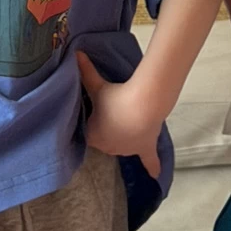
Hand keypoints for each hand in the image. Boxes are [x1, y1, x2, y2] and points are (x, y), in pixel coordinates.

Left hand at [77, 54, 162, 178]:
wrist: (141, 106)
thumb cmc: (115, 98)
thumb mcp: (97, 85)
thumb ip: (86, 71)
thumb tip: (75, 54)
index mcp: (94, 136)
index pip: (89, 131)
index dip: (93, 120)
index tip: (98, 109)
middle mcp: (108, 147)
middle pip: (106, 139)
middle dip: (108, 127)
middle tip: (113, 111)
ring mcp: (127, 149)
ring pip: (123, 145)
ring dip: (125, 136)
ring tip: (128, 121)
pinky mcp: (144, 148)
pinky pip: (148, 161)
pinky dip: (152, 167)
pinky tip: (155, 176)